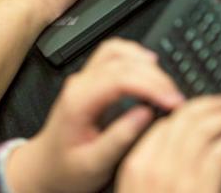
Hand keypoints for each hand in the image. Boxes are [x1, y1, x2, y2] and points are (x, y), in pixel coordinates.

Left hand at [6, 39, 184, 192]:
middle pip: (120, 61)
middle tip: (175, 97)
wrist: (44, 167)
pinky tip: (149, 67)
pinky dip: (134, 56)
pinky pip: (112, 55)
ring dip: (144, 61)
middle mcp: (79, 84)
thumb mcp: (93, 163)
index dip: (150, 85)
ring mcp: (82, 79)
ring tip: (166, 84)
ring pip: (115, 51)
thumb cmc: (65, 169)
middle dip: (154, 76)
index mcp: (78, 101)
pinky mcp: (89, 80)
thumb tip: (145, 114)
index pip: (119, 78)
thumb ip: (119, 139)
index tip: (172, 101)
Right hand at [116, 95, 220, 192]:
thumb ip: (151, 169)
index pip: (161, 125)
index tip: (196, 109)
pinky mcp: (202, 190)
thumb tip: (169, 145)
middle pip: (183, 121)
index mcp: (135, 166)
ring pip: (203, 132)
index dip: (182, 112)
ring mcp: (178, 178)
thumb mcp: (139, 191)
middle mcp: (154, 167)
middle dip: (206, 107)